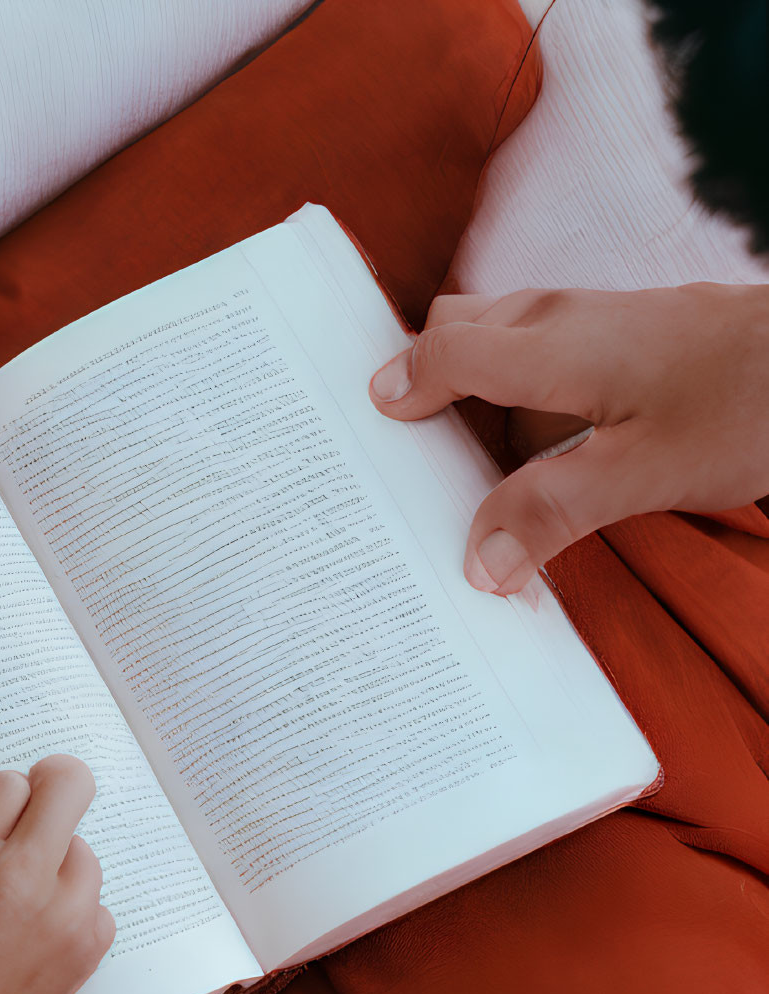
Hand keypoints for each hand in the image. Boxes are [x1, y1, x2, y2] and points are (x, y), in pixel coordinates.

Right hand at [368, 284, 768, 594]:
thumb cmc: (744, 405)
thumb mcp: (643, 473)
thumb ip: (551, 513)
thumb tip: (476, 566)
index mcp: (552, 345)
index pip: (446, 350)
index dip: (402, 385)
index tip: (370, 422)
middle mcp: (565, 317)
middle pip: (461, 324)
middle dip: (423, 370)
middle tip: (403, 439)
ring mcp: (601, 318)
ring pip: (503, 330)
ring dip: (473, 378)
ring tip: (462, 451)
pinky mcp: (631, 332)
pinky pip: (545, 345)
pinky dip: (517, 383)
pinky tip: (536, 442)